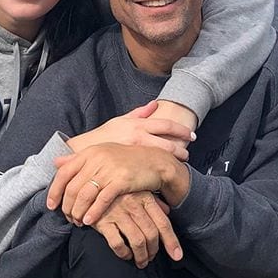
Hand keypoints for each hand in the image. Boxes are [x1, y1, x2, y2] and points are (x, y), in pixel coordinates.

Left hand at [47, 143, 189, 225]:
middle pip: (72, 187)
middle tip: (67, 218)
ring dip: (78, 212)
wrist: (154, 161)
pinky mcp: (121, 180)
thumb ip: (78, 159)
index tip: (51, 205)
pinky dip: (93, 212)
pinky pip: (102, 199)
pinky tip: (89, 221)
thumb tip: (55, 162)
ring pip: (84, 195)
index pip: (64, 172)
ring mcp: (109, 169)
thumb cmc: (125, 160)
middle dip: (67, 206)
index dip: (54, 190)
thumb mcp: (101, 154)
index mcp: (89, 152)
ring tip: (77, 222)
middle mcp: (96, 158)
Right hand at [67, 100, 193, 161]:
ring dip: (174, 160)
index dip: (182, 130)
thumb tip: (155, 104)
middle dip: (182, 149)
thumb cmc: (103, 135)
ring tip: (180, 163)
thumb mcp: (120, 120)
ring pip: (163, 157)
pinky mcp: (131, 167)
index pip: (166, 125)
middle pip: (169, 144)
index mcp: (138, 125)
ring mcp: (136, 153)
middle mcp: (139, 138)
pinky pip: (151, 169)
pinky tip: (166, 173)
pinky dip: (161, 170)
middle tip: (188, 153)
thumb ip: (139, 113)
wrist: (85, 152)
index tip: (192, 135)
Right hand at [93, 192, 182, 267]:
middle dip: (153, 251)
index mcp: (144, 196)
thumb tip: (167, 211)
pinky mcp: (103, 221)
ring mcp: (118, 212)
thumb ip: (153, 200)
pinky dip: (124, 253)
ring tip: (140, 261)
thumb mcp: (136, 189)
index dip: (171, 241)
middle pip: (151, 234)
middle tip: (151, 258)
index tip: (177, 256)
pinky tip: (125, 254)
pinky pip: (118, 243)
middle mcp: (133, 204)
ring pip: (137, 241)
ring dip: (141, 256)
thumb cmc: (116, 189)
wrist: (88, 184)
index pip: (163, 222)